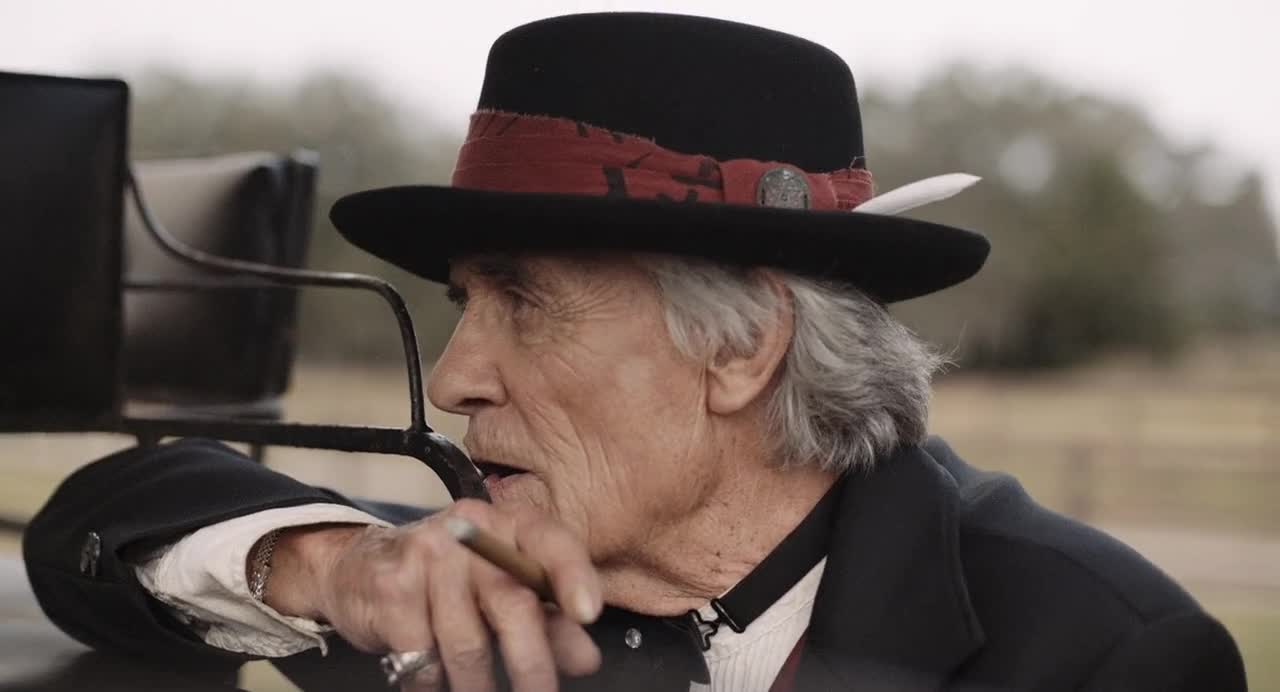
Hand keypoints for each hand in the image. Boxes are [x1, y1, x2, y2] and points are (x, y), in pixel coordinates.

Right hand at [263, 499, 603, 690]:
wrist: (360, 566)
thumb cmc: (449, 581)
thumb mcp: (503, 590)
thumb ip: (549, 620)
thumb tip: (585, 658)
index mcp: (509, 524)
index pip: (550, 541)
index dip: (573, 575)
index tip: (588, 613)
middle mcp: (469, 530)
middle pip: (511, 601)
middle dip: (532, 663)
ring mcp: (426, 554)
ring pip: (467, 641)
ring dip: (479, 685)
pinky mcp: (392, 586)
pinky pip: (424, 656)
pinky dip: (433, 683)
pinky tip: (436, 681)